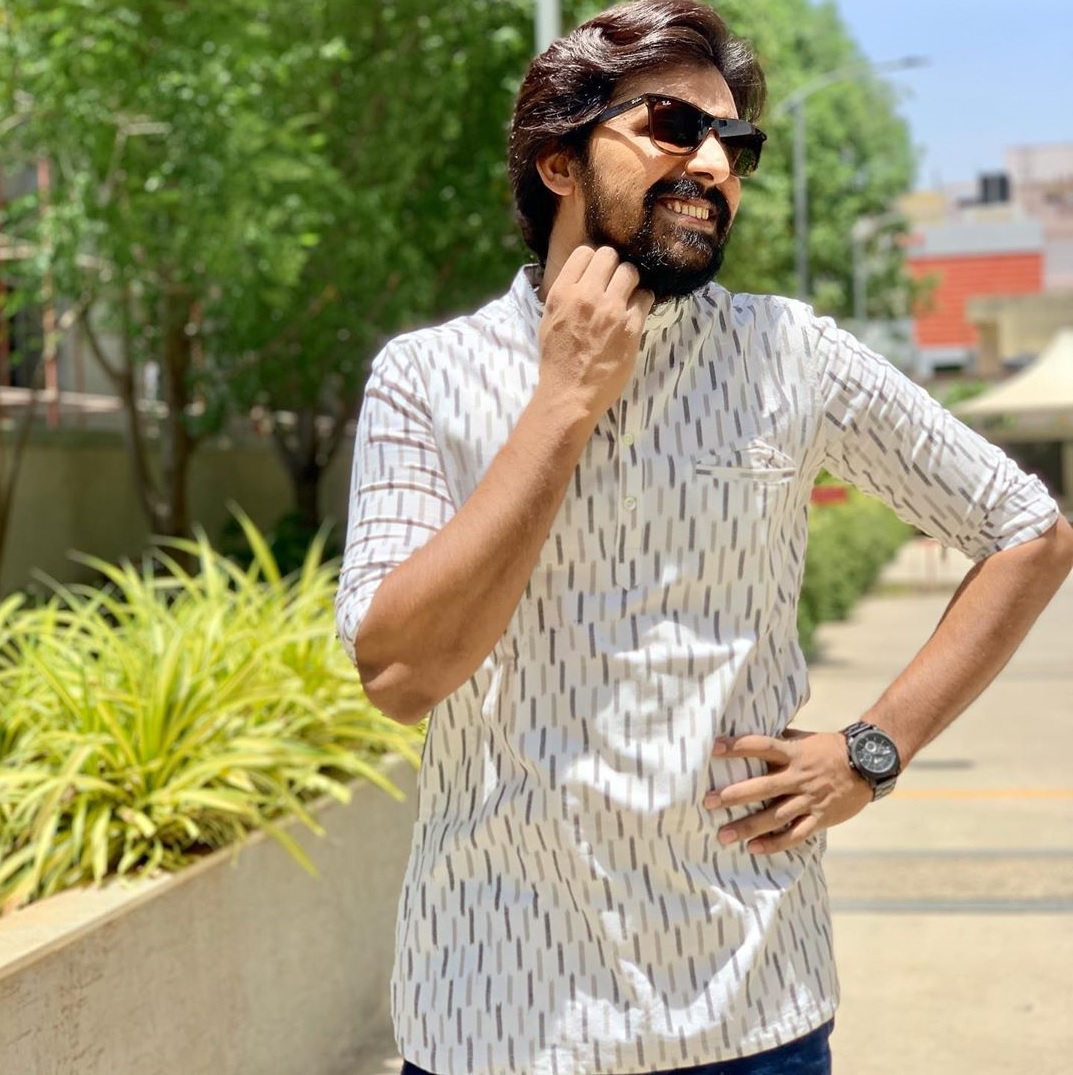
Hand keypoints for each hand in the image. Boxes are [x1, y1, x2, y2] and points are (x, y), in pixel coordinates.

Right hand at [536, 245, 654, 421]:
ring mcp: (611, 310)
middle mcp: (587, 295)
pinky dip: (642, 301)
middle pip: (610, 256)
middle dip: (613, 267)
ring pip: (631, 272)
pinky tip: (635, 313)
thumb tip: (583, 276)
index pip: (585, 252)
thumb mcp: (549, 320)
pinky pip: (646, 297)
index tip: (597, 274)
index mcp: (562, 293)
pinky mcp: (632, 326)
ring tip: (626, 298)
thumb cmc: (557, 360)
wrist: (570, 393)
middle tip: (614, 284)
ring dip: (630, 282)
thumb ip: (565, 295)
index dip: (593, 261)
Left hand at [703, 729, 872, 853]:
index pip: (760, 746)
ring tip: (723, 835)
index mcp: (793, 753)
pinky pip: (796, 834)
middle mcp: (799, 776)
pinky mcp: (821, 818)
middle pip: (762, 787)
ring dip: (748, 827)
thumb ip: (778, 738)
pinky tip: (754, 848)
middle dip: (733, 796)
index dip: (737, 746)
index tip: (713, 748)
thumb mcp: (803, 737)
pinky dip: (775, 844)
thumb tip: (749, 728)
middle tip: (707, 802)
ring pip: (775, 816)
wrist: (869, 764)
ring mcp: (810, 799)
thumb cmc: (828, 748)